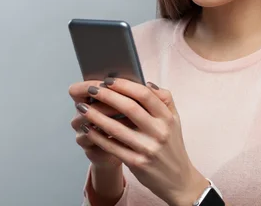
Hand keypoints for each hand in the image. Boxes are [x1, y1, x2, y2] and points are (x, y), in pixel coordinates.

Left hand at [72, 78, 208, 205]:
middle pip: (129, 108)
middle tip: (91, 89)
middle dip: (107, 96)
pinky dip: (98, 137)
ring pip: (117, 128)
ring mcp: (148, 148)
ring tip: (82, 107)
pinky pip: (113, 147)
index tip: (108, 80)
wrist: (179, 180)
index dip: (125, 85)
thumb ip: (164, 99)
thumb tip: (146, 83)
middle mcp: (159, 132)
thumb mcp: (175, 120)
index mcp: (167, 118)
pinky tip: (87, 129)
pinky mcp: (137, 163)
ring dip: (96, 116)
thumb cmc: (172, 146)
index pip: (145, 95)